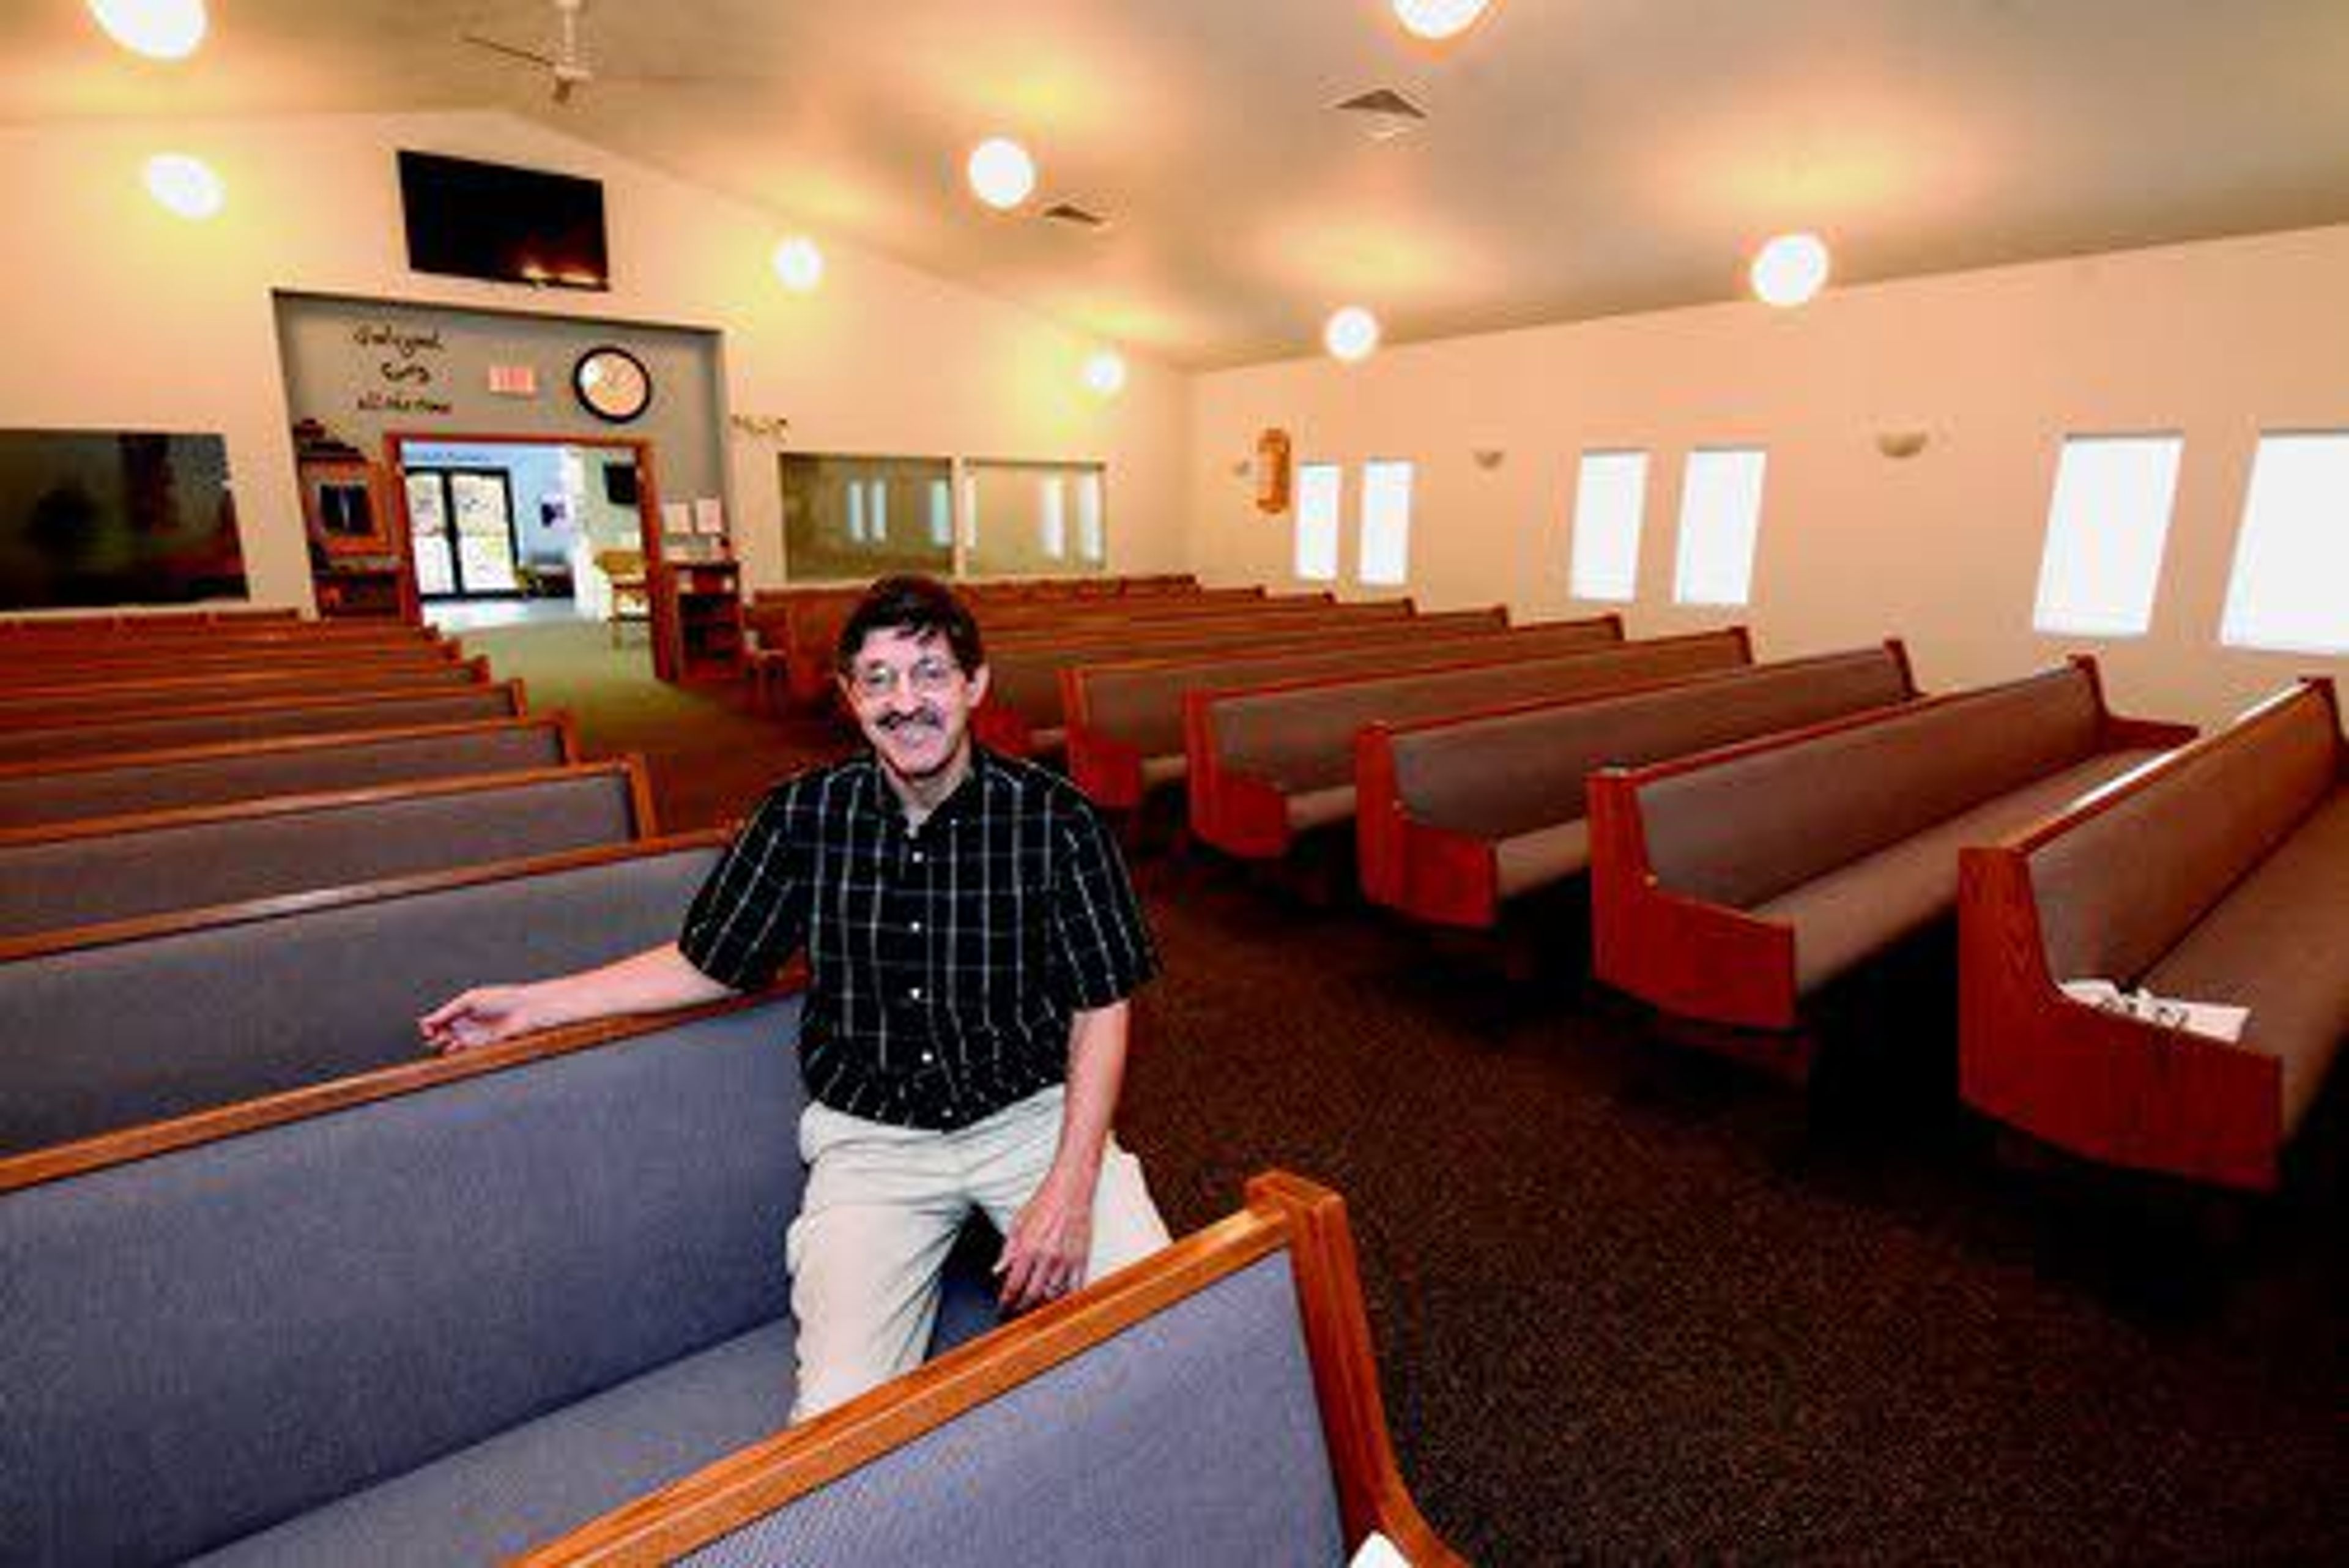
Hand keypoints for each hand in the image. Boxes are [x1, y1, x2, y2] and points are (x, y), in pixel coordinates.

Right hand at [417, 984, 551, 1054]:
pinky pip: (465, 1051)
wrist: (525, 1010)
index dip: (430, 1023)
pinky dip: (456, 1052)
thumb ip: (449, 1010)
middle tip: (431, 1035)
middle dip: (434, 1034)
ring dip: (442, 1044)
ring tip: (438, 1042)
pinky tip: (451, 1050)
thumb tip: (428, 1020)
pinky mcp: (483, 1045)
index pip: (439, 1017)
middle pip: (443, 1031)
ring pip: (451, 1042)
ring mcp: (474, 1034)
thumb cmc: (502, 998)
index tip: (425, 1026)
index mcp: (462, 1007)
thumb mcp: (470, 999)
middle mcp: (467, 1021)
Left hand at [995, 1166, 1094, 1313]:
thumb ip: (1007, 1249)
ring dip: (1043, 1301)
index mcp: (1028, 1247)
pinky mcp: (1081, 1258)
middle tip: (1017, 1307)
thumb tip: (998, 1270)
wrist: (1071, 1188)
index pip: (1013, 1284)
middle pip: (1032, 1295)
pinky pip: (1074, 1287)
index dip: (1007, 1300)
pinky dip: (1065, 1295)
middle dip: (1022, 1305)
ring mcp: (1066, 1259)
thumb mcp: (1018, 1222)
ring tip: (1036, 1301)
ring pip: (1053, 1294)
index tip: (1004, 1305)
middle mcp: (1047, 1257)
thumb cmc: (1045, 1201)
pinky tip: (1059, 1294)